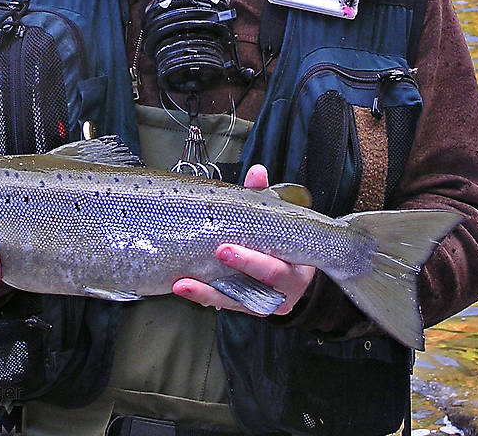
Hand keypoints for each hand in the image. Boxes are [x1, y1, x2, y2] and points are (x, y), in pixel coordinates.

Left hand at [172, 165, 315, 315]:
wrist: (292, 269)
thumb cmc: (282, 241)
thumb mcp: (277, 220)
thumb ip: (265, 196)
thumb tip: (257, 172)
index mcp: (295, 271)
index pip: (276, 271)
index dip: (251, 262)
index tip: (225, 248)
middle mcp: (281, 293)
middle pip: (258, 288)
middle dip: (232, 272)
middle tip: (211, 255)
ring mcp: (261, 302)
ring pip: (234, 302)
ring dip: (206, 293)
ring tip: (182, 284)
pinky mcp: (243, 306)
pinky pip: (223, 303)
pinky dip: (203, 296)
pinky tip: (184, 287)